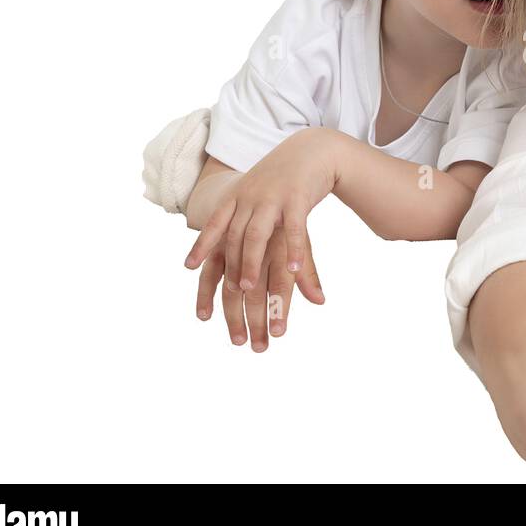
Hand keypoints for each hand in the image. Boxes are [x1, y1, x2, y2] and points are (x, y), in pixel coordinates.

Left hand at [184, 127, 336, 294]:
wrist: (312, 150)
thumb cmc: (282, 177)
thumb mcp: (259, 191)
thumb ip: (246, 213)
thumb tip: (236, 241)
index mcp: (238, 195)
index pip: (215, 223)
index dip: (201, 245)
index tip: (189, 266)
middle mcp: (251, 197)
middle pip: (234, 236)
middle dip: (231, 264)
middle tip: (231, 291)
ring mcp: (273, 197)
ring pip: (256, 235)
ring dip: (250, 262)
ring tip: (248, 288)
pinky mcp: (298, 198)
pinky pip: (294, 229)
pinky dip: (292, 250)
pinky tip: (292, 268)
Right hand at [194, 226, 325, 349]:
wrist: (274, 177)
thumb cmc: (288, 216)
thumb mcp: (300, 240)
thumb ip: (308, 273)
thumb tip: (320, 301)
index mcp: (282, 243)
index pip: (282, 282)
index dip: (280, 308)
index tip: (279, 333)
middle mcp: (258, 242)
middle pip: (256, 288)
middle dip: (258, 320)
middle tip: (258, 348)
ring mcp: (236, 237)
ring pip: (230, 280)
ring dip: (232, 313)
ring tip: (237, 339)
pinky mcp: (219, 236)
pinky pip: (209, 268)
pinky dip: (204, 293)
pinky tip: (204, 315)